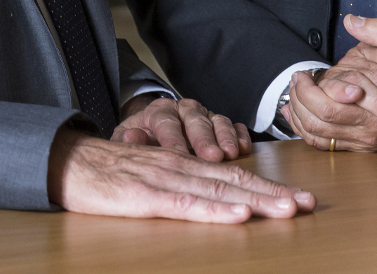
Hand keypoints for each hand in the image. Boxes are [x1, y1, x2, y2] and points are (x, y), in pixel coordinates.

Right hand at [48, 129, 314, 222]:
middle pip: (235, 180)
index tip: (300, 198)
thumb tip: (220, 197)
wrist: (69, 161)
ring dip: (254, 200)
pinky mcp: (146, 196)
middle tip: (307, 203)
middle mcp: (181, 167)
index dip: (269, 186)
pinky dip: (214, 210)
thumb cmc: (111, 173)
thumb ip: (184, 183)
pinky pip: (185, 203)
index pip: (235, 175)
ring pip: (218, 190)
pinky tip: (236, 214)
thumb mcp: (154, 174)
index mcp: (185, 164)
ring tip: (285, 209)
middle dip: (273, 193)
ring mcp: (165, 180)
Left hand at [112, 95, 250, 160]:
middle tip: (211, 156)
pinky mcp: (220, 124)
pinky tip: (244, 148)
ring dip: (225, 137)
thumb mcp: (127, 140)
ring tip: (230, 154)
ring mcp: (204, 116)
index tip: (177, 154)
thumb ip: (129, 140)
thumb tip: (130, 137)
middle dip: (204, 139)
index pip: (165, 121)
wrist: (152, 130)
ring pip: (216, 120)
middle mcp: (184, 109)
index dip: (173, 138)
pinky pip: (233, 125)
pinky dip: (239, 135)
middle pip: (194, 120)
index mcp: (159, 110)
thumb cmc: (141, 141)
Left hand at [282, 15, 376, 151]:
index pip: (330, 106)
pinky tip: (296, 114)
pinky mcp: (365, 147)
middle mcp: (371, 130)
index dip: (309, 91)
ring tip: (292, 96)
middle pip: (320, 123)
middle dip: (299, 101)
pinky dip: (307, 130)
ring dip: (299, 116)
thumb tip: (352, 20)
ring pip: (320, 136)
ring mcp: (367, 141)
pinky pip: (326, 145)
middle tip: (295, 81)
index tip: (301, 73)